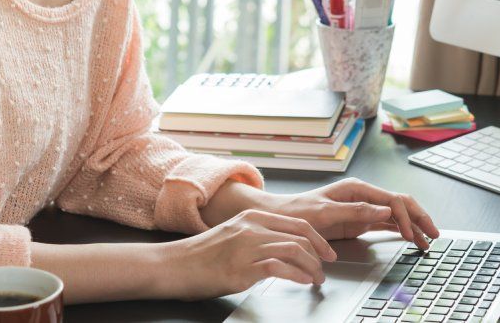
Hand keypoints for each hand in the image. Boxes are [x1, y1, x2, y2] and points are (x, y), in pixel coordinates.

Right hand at [161, 209, 336, 299]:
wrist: (172, 266)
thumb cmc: (200, 256)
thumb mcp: (233, 236)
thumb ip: (256, 238)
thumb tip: (281, 251)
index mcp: (251, 217)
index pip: (297, 223)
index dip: (318, 239)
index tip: (327, 252)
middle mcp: (252, 227)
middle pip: (301, 235)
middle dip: (320, 255)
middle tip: (325, 269)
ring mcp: (247, 246)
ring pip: (294, 250)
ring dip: (312, 268)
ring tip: (316, 280)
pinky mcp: (241, 267)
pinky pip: (279, 267)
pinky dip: (296, 275)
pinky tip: (302, 282)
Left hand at [264, 178, 439, 249]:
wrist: (285, 218)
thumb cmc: (301, 211)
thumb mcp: (326, 211)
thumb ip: (356, 211)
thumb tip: (385, 210)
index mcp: (357, 188)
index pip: (391, 199)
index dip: (405, 216)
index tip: (410, 234)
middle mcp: (364, 195)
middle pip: (400, 203)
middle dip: (419, 218)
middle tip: (434, 234)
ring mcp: (364, 207)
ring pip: (397, 214)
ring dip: (414, 226)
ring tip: (428, 240)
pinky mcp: (361, 220)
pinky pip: (387, 223)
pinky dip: (402, 230)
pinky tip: (412, 238)